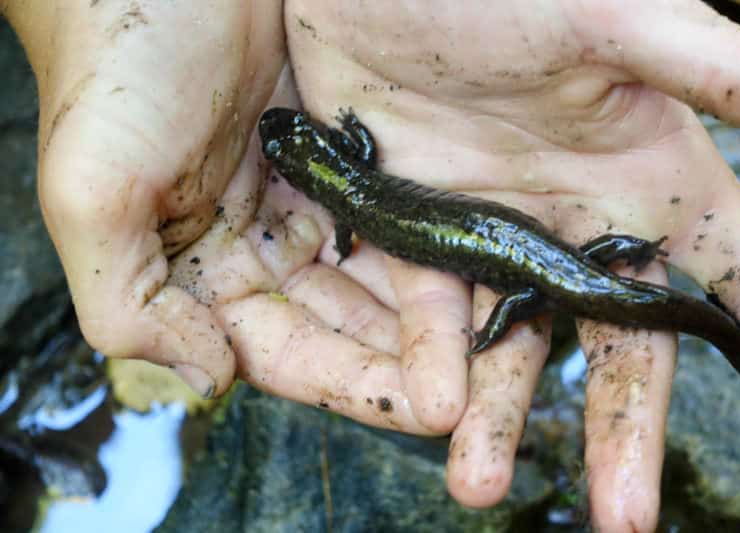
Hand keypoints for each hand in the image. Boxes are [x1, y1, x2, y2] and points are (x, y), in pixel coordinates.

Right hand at [4, 1, 442, 434]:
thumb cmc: (117, 64)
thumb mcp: (91, 192)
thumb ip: (131, 303)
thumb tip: (207, 378)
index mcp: (200, 272)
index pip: (285, 353)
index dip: (352, 386)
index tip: (427, 410)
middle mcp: (259, 248)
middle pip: (346, 328)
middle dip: (408, 368)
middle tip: (483, 398)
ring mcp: (308, 202)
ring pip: (381, 281)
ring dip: (435, 323)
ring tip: (501, 353)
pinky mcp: (345, 158)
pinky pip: (397, 217)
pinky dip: (435, 250)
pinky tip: (483, 277)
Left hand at [285, 0, 739, 529]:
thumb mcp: (607, 16)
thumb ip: (707, 66)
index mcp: (644, 173)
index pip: (738, 269)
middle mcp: (579, 222)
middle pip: (620, 345)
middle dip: (626, 429)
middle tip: (628, 519)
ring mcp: (498, 237)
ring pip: (515, 349)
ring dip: (504, 419)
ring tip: (481, 486)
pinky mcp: (422, 236)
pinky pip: (432, 318)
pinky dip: (432, 366)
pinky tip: (432, 413)